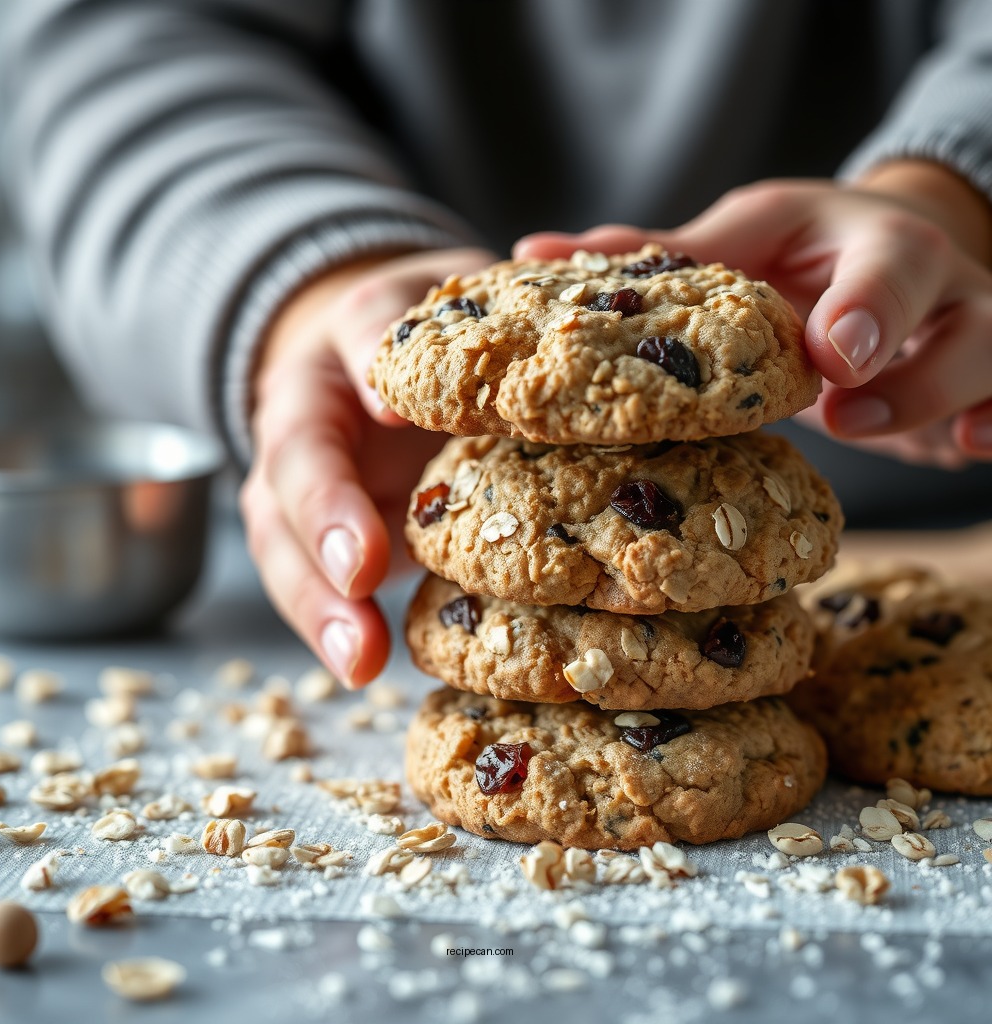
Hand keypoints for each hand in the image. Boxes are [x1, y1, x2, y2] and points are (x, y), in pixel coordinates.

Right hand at [240, 247, 494, 685]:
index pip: (361, 327)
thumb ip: (482, 298)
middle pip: (297, 458)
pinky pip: (307, 583)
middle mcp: (311, 411)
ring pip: (283, 538)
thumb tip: (508, 284)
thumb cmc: (429, 341)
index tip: (392, 406)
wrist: (370, 376)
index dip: (370, 361)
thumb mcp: (454, 303)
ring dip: (317, 600)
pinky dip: (329, 627)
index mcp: (358, 333)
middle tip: (362, 570)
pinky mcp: (314, 539)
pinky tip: (359, 668)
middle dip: (327, 514)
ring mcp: (301, 482)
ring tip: (356, 657)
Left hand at [515, 167, 991, 467]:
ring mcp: (962, 322)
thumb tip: (533, 252)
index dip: (857, 302)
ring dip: (933, 393)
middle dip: (897, 341)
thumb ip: (656, 257)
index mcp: (851, 236)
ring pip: (987, 346)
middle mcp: (919, 273)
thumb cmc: (798, 259)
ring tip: (861, 425)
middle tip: (838, 392)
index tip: (828, 352)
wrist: (884, 261)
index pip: (866, 256)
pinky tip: (972, 447)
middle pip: (938, 291)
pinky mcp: (981, 374)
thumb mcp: (738, 245)